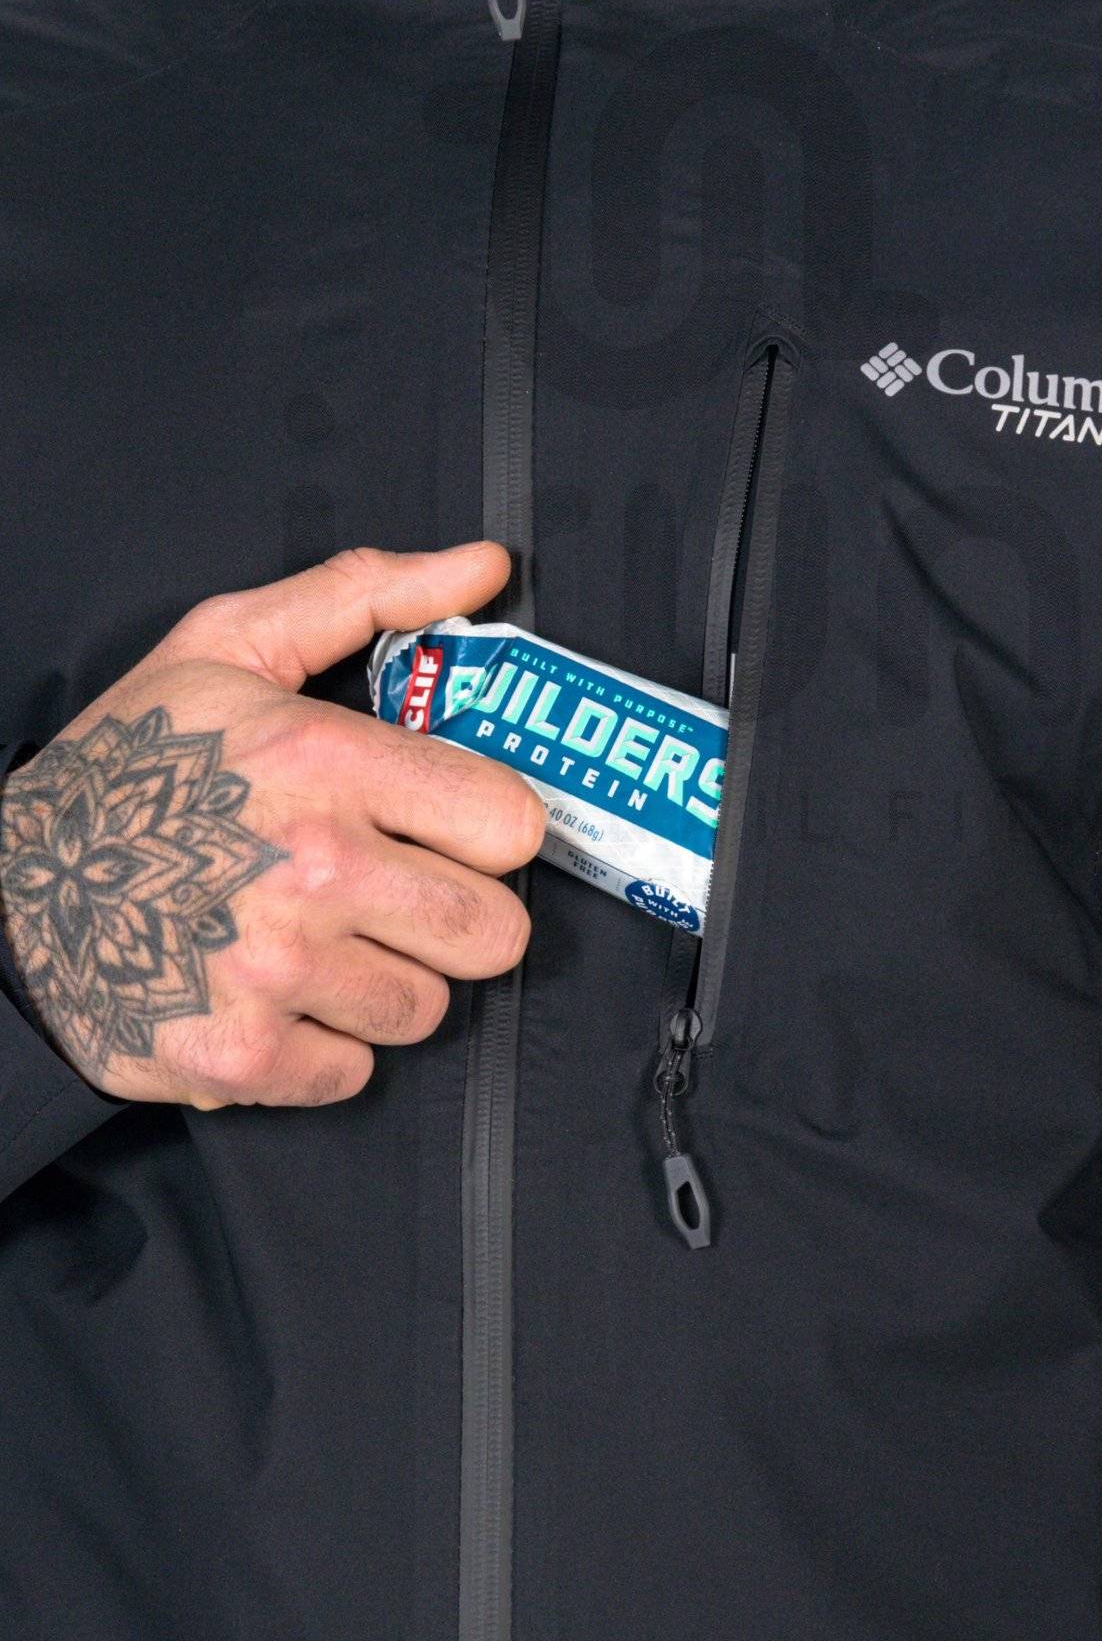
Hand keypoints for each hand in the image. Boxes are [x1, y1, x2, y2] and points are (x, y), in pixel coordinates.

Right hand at [0, 543, 543, 1107]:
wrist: (8, 895)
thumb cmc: (128, 768)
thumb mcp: (228, 646)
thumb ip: (365, 597)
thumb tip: (483, 568)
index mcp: (321, 761)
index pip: (511, 823)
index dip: (488, 826)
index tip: (451, 826)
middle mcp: (310, 870)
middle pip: (496, 932)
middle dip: (457, 914)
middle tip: (398, 892)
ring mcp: (276, 973)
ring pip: (429, 1008)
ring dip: (384, 980)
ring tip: (318, 937)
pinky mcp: (243, 1057)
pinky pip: (356, 1072)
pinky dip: (322, 1045)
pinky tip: (275, 993)